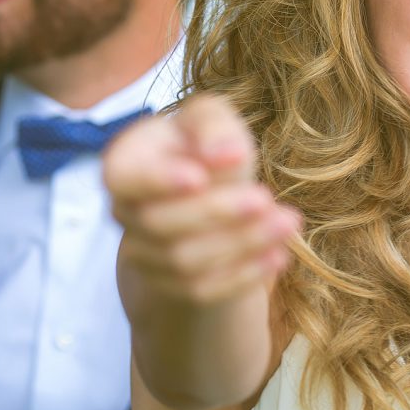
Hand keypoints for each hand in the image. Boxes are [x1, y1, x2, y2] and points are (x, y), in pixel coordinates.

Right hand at [107, 93, 301, 303]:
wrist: (214, 194)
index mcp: (125, 164)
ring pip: (183, 262)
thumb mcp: (212, 119)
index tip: (199, 178)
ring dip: (240, 244)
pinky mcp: (171, 285)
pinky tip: (278, 255)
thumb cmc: (209, 147)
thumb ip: (214, 126)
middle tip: (264, 198)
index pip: (122, 178)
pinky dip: (242, 275)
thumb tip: (226, 154)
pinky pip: (201, 290)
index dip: (156, 181)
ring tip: (287, 223)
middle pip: (159, 223)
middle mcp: (125, 212)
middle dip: (216, 212)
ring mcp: (144, 254)